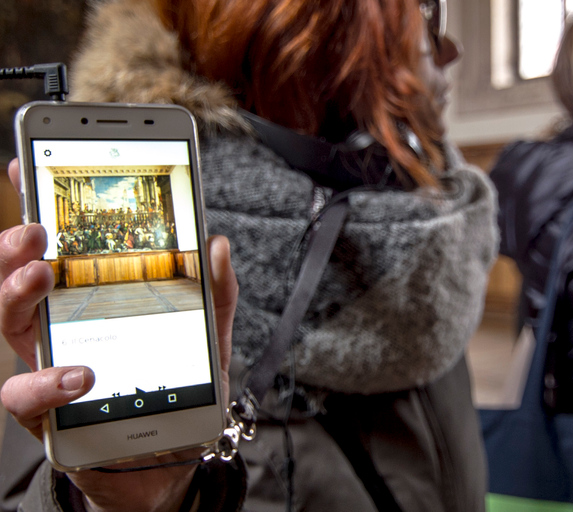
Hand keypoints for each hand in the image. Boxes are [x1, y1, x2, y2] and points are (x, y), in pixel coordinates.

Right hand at [0, 159, 238, 510]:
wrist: (174, 451)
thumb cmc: (176, 382)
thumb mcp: (206, 331)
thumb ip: (213, 290)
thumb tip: (217, 242)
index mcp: (90, 302)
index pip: (56, 250)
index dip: (37, 208)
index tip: (27, 165)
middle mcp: (60, 330)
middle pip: (17, 281)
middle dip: (16, 247)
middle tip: (36, 228)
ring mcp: (49, 369)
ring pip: (9, 329)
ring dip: (14, 296)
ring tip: (41, 276)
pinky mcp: (49, 416)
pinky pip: (25, 398)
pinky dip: (46, 382)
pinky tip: (79, 371)